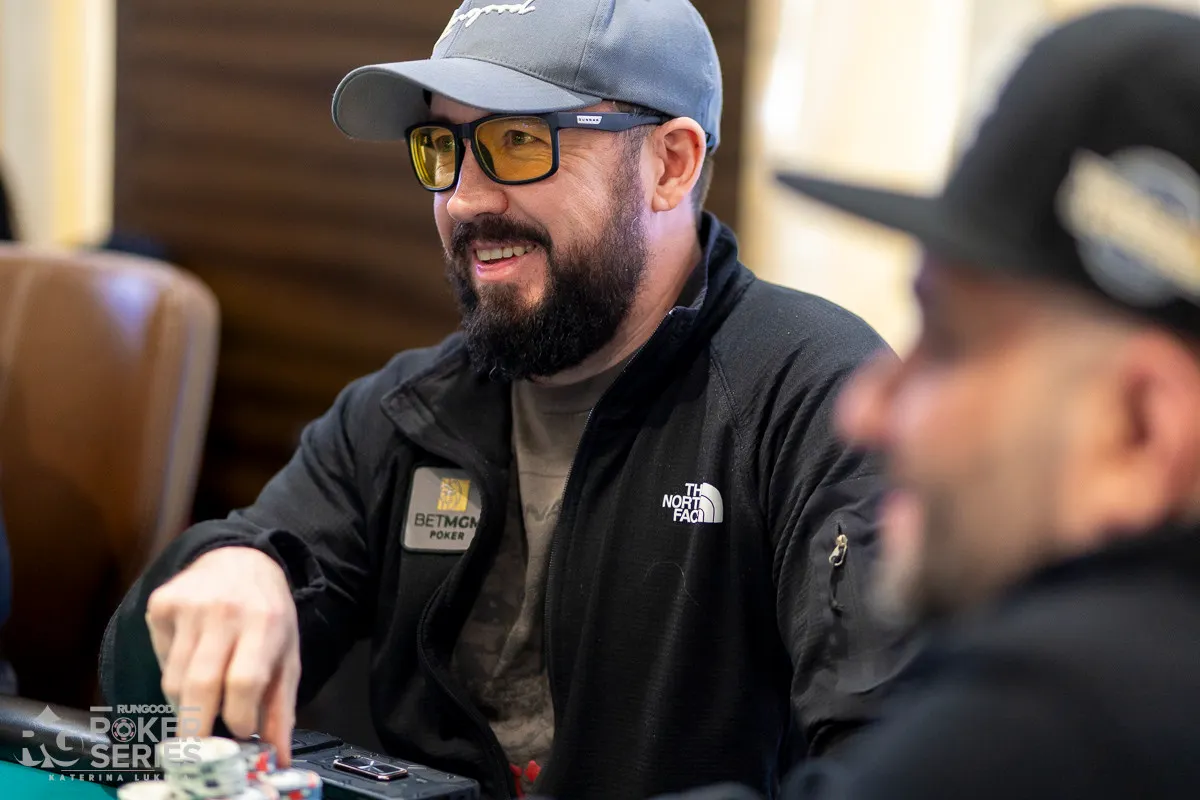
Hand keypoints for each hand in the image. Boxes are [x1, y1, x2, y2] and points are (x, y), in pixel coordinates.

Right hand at [145, 546, 299, 765]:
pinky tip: (190, 658)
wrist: (240, 559)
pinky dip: (172, 671)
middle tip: (200, 747)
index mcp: (265, 622)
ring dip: (186, 702)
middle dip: (197, 727)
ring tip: (203, 697)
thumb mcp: (287, 654)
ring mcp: (189, 605)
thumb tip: (277, 758)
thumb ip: (281, 708)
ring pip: (174, 679)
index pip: (244, 681)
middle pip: (201, 684)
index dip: (238, 717)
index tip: (239, 732)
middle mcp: (225, 611)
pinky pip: (160, 658)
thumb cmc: (268, 614)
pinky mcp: (161, 603)